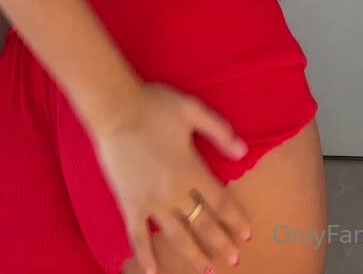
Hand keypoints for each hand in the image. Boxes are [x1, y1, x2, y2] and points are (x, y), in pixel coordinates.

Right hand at [88, 82, 254, 273]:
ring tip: (207, 269)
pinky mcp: (129, 204)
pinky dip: (146, 256)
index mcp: (192, 170)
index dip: (235, 220)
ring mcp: (151, 202)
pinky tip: (153, 272)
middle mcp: (174, 192)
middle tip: (235, 259)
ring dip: (194, 254)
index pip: (220, 202)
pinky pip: (138, 236)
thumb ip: (220, 132)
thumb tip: (243, 151)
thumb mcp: (194, 111)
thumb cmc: (155, 106)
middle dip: (221, 243)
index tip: (246, 235)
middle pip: (203, 224)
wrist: (115, 109)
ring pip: (177, 235)